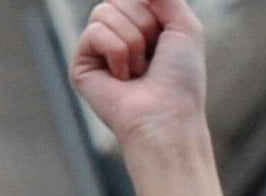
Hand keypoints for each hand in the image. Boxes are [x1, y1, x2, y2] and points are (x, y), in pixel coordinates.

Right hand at [69, 0, 206, 145]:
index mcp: (140, 26)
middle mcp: (116, 36)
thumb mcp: (184, 26)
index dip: (151, 10)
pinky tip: (123, 78)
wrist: (168, 116)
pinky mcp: (81, 64)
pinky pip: (96, 32)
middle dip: (144, 25)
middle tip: (153, 58)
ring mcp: (97, 50)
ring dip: (133, 42)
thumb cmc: (181, 79)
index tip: (163, 35)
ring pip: (105, 11)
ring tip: (139, 71)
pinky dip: (118, 53)